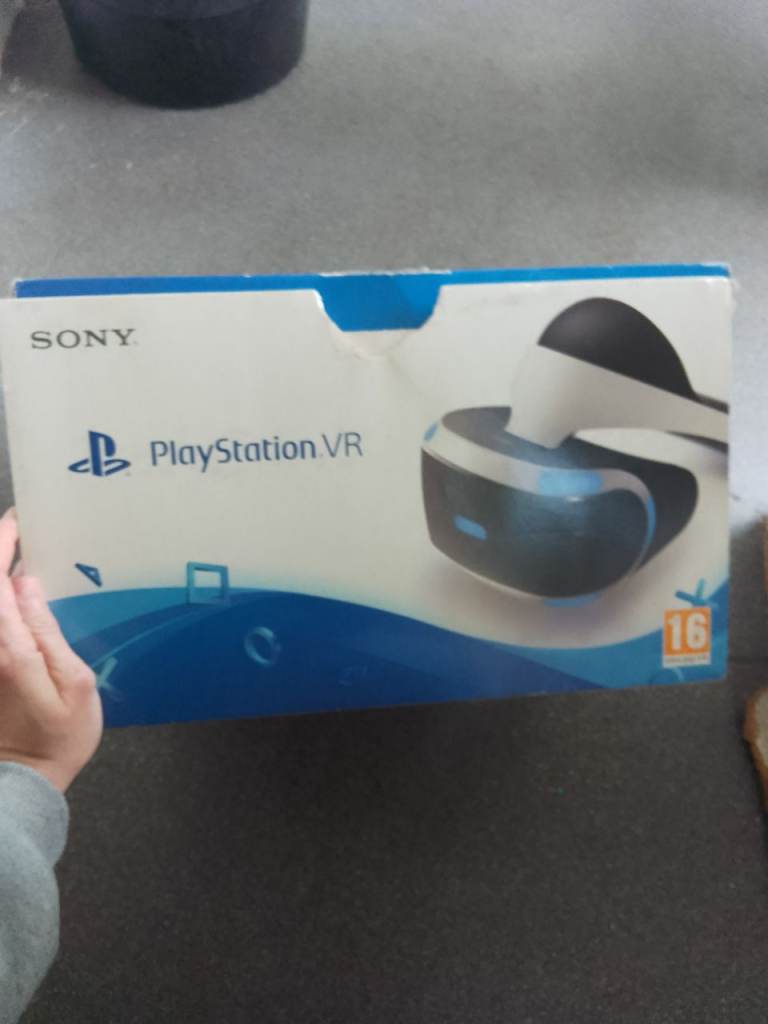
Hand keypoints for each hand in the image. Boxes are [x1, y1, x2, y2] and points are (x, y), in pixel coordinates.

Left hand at [0, 509, 102, 790]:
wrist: (26, 777)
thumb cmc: (61, 733)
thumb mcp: (74, 684)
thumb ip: (48, 632)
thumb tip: (26, 586)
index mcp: (9, 646)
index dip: (2, 544)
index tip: (19, 519)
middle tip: (21, 527)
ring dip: (1, 575)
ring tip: (22, 551)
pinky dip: (4, 598)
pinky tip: (18, 590)